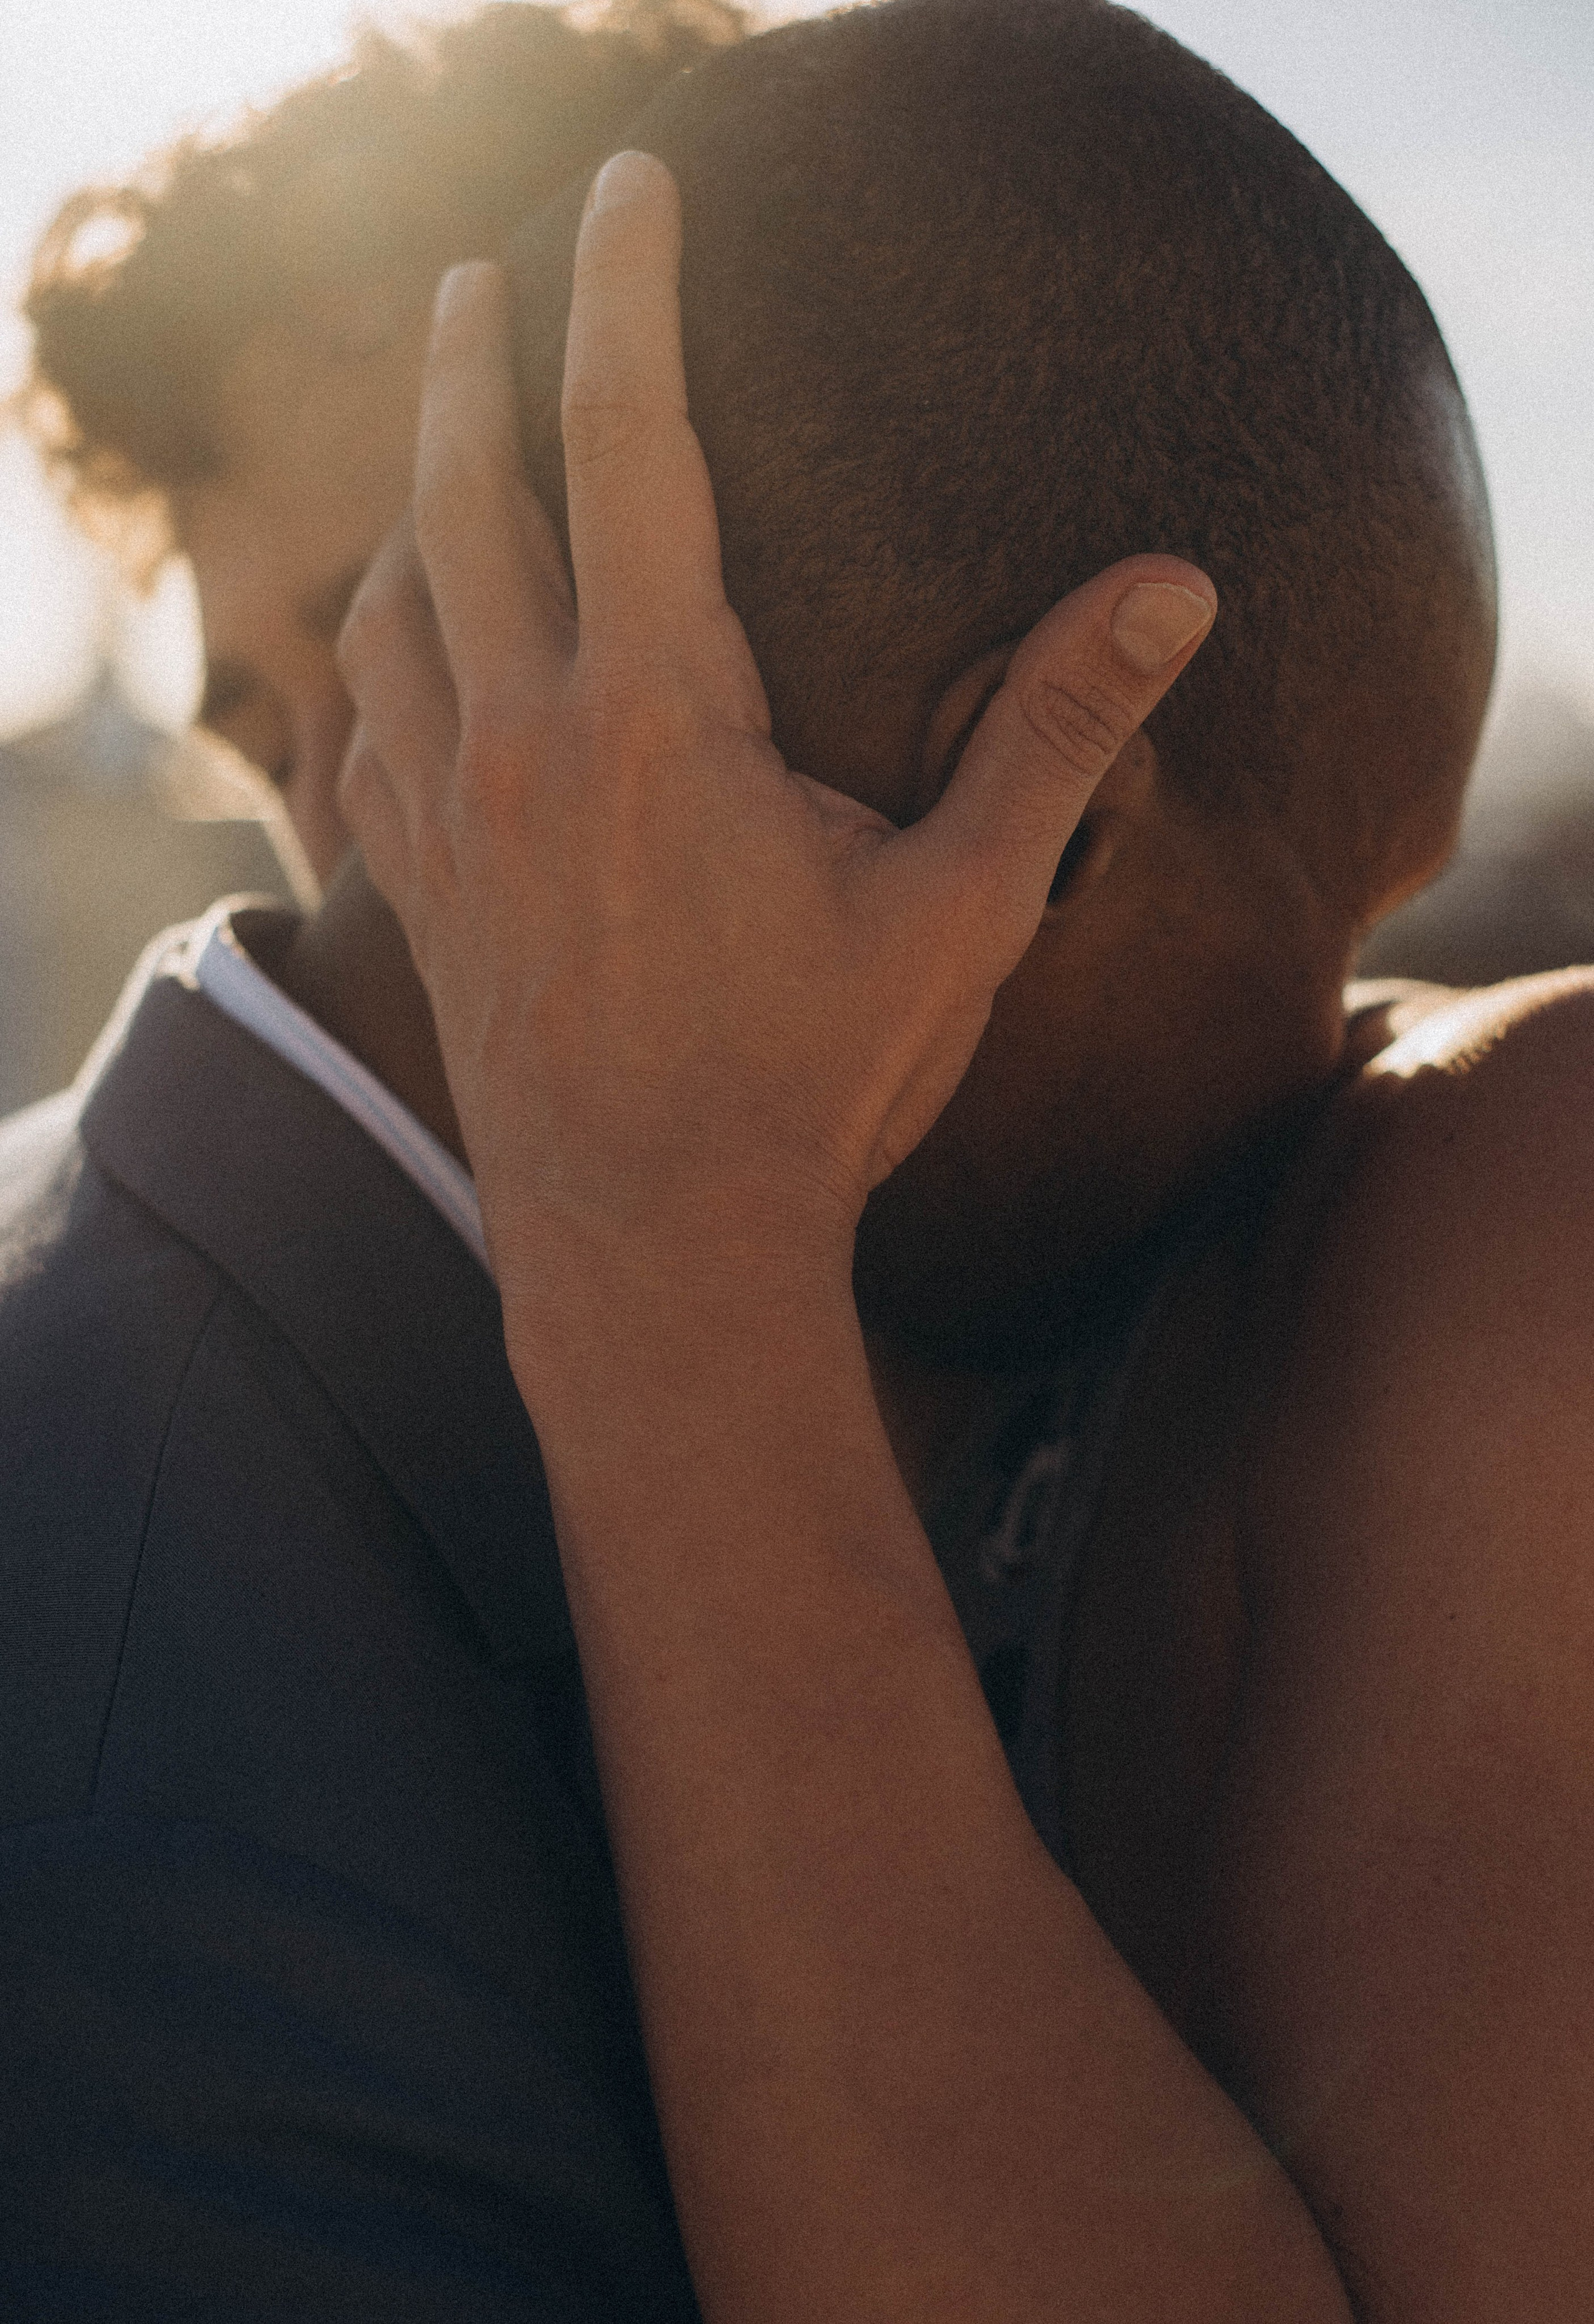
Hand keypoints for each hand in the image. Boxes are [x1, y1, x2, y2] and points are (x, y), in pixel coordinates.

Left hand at [337, 149, 1214, 1325]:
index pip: (628, 437)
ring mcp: (449, 818)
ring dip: (414, 500)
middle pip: (465, 485)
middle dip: (474, 353)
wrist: (653, 1252)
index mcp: (655, 715)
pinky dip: (378, 648)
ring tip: (445, 448)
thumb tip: (1174, 588)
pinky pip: (363, 723)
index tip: (637, 182)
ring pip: (391, 601)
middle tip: (486, 269)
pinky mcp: (420, 891)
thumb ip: (1053, 733)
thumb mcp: (963, 908)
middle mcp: (524, 739)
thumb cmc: (813, 1086)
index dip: (631, 287)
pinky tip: (401, 642)